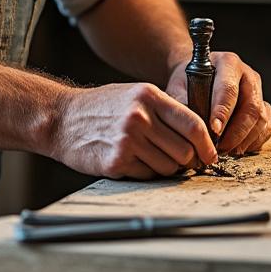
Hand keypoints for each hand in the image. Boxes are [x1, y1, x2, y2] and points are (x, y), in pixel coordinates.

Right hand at [48, 83, 217, 178]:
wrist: (61, 119)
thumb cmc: (101, 107)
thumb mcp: (134, 95)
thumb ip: (165, 111)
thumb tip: (199, 136)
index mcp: (149, 96)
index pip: (193, 124)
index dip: (207, 144)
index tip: (209, 154)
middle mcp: (140, 117)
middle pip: (185, 151)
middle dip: (187, 161)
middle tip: (182, 161)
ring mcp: (128, 140)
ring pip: (169, 167)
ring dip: (167, 168)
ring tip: (151, 157)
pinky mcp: (117, 161)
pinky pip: (148, 175)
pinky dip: (146, 173)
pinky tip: (133, 161)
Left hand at [165, 51, 270, 155]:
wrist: (198, 76)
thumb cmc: (188, 80)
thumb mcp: (178, 85)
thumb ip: (181, 100)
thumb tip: (189, 123)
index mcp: (228, 63)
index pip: (229, 89)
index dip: (223, 112)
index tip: (214, 130)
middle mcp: (248, 76)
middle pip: (251, 107)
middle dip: (235, 133)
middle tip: (218, 148)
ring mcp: (259, 91)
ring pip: (261, 119)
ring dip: (244, 140)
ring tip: (225, 151)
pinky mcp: (263, 107)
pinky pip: (266, 128)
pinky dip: (253, 142)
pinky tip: (236, 149)